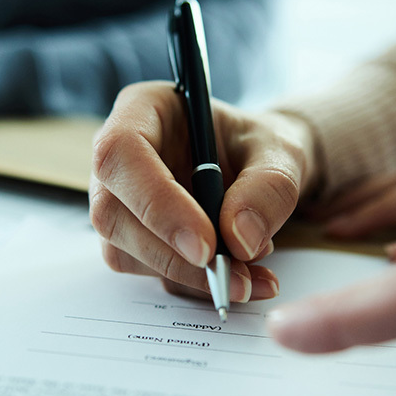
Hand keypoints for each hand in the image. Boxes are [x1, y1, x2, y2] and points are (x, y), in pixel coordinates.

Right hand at [90, 81, 317, 302]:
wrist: (261, 169)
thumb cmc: (260, 146)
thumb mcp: (282, 152)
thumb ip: (269, 186)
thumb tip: (240, 239)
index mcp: (142, 110)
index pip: (121, 153)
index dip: (157, 203)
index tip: (205, 246)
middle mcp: (119, 157)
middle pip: (113, 212)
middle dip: (173, 255)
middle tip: (235, 277)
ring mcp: (119, 200)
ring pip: (125, 250)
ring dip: (188, 276)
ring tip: (250, 276)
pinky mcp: (131, 238)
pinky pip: (147, 271)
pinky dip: (194, 284)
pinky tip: (240, 278)